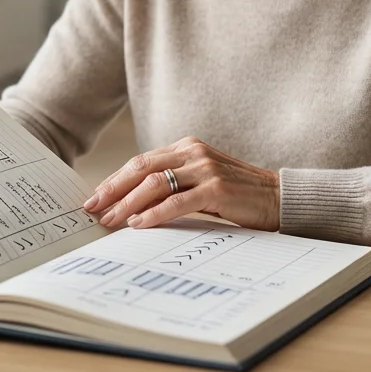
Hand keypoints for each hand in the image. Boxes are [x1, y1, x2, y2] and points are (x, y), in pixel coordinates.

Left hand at [83, 137, 279, 230]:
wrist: (278, 198)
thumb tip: (133, 205)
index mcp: (186, 147)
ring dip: (127, 203)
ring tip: (110, 220)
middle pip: (141, 168)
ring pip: (154, 183)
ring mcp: (205, 169)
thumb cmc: (237, 195)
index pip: (141, 161)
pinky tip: (139, 224)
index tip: (96, 196)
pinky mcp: (216, 189)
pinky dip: (154, 213)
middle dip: (112, 189)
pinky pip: (177, 202)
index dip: (115, 179)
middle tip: (91, 207)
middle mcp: (193, 152)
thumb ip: (173, 185)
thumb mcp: (201, 182)